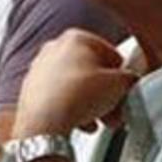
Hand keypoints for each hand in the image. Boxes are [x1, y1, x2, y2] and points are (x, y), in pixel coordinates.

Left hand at [12, 28, 136, 137]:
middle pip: (91, 71)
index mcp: (76, 37)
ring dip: (92, 104)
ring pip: (75, 86)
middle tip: (117, 108)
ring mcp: (39, 70)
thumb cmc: (76, 97)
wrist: (43, 122)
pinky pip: (60, 99)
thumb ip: (130, 79)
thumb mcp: (120, 84)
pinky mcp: (30, 91)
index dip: (123, 75)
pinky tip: (83, 123)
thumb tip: (130, 81)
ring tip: (102, 120)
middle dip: (106, 93)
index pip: (111, 54)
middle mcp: (54, 48)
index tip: (126, 89)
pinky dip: (72, 110)